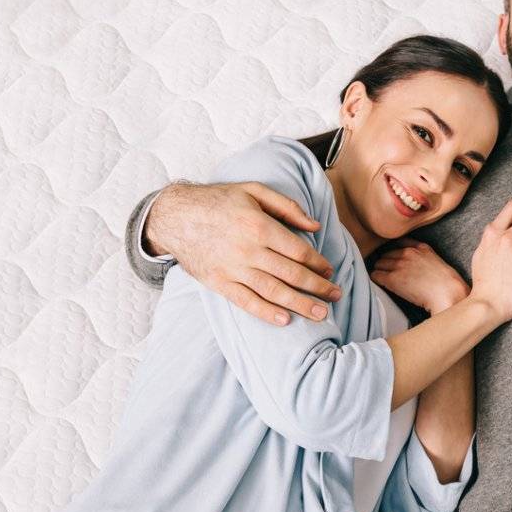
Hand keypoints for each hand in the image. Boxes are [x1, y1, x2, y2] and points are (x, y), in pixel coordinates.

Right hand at [146, 181, 341, 324]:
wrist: (175, 216)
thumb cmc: (218, 200)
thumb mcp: (253, 191)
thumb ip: (287, 206)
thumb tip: (315, 224)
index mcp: (258, 225)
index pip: (298, 250)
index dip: (317, 262)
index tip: (330, 270)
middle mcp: (248, 250)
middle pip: (291, 274)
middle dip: (317, 287)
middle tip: (336, 296)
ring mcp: (232, 269)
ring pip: (273, 291)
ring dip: (300, 304)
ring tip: (321, 314)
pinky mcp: (219, 283)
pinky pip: (246, 302)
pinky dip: (266, 312)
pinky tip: (285, 320)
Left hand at [371, 242, 470, 314]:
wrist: (446, 293)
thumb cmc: (446, 284)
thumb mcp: (437, 262)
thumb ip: (424, 257)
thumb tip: (415, 265)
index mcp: (420, 247)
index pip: (400, 243)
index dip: (396, 252)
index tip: (394, 258)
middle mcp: (408, 253)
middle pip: (387, 254)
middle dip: (387, 263)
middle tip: (389, 272)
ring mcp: (399, 265)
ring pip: (379, 264)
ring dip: (380, 271)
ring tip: (384, 278)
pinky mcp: (392, 279)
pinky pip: (376, 275)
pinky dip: (376, 279)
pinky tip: (380, 284)